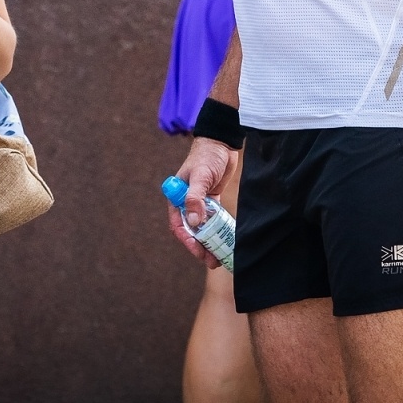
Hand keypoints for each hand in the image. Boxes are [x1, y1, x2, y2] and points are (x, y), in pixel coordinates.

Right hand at [166, 136, 237, 268]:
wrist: (221, 142)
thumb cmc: (207, 156)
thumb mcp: (200, 177)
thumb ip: (195, 198)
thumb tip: (195, 222)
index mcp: (177, 196)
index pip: (179, 224)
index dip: (187, 240)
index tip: (198, 251)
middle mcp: (187, 201)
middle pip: (192, 229)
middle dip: (200, 246)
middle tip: (211, 260)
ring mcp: (200, 201)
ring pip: (203, 226)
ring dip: (210, 241)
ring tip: (219, 256)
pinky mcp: (212, 199)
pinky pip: (214, 219)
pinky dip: (218, 229)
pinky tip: (226, 240)